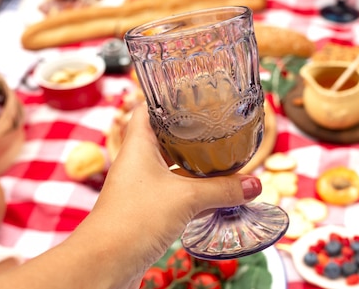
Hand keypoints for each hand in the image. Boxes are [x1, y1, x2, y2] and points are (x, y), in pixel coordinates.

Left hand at [83, 105, 261, 273]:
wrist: (105, 264)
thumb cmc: (134, 219)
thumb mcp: (185, 198)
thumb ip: (221, 189)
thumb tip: (253, 184)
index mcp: (138, 145)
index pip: (148, 108)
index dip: (168, 97)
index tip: (194, 93)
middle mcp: (137, 163)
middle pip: (164, 137)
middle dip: (191, 132)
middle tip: (218, 124)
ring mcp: (141, 187)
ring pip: (171, 167)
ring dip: (194, 165)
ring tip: (223, 155)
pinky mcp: (146, 211)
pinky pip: (173, 193)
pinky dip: (192, 191)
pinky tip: (213, 194)